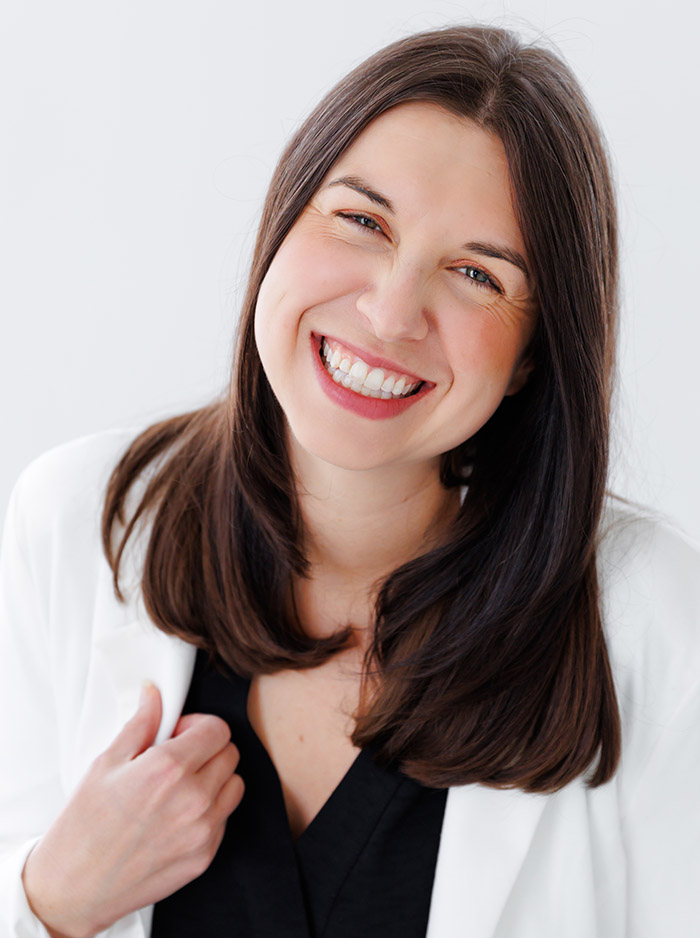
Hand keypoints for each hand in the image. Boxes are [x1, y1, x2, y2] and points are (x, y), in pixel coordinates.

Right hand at [22, 681, 244, 937]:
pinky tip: (179, 815)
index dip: (199, 726)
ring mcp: (202, 830)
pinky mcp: (205, 856)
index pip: (218, 729)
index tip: (180, 735)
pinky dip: (211, 812)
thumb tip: (154, 693)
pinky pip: (225, 819)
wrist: (75, 888)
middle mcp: (193, 798)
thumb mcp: (106, 764)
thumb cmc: (84, 826)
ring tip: (181, 788)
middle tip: (178, 760)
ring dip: (215, 780)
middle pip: (230, 754)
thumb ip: (141, 724)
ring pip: (234, 785)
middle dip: (208, 750)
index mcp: (168, 769)